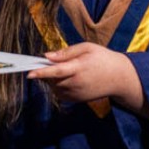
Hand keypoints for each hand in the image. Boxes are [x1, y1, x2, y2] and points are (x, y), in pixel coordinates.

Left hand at [27, 42, 146, 113]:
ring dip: (51, 79)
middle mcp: (76, 83)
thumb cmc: (103, 58)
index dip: (41, 72)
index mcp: (79, 68)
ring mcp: (77, 94)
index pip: (56, 71)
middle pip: (52, 79)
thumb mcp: (87, 48)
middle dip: (46, 72)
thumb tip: (48, 56)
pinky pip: (60, 93)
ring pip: (54, 87)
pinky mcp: (77, 100)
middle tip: (49, 62)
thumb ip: (66, 52)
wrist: (119, 78)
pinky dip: (58, 86)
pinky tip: (67, 77)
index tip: (29, 73)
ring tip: (63, 69)